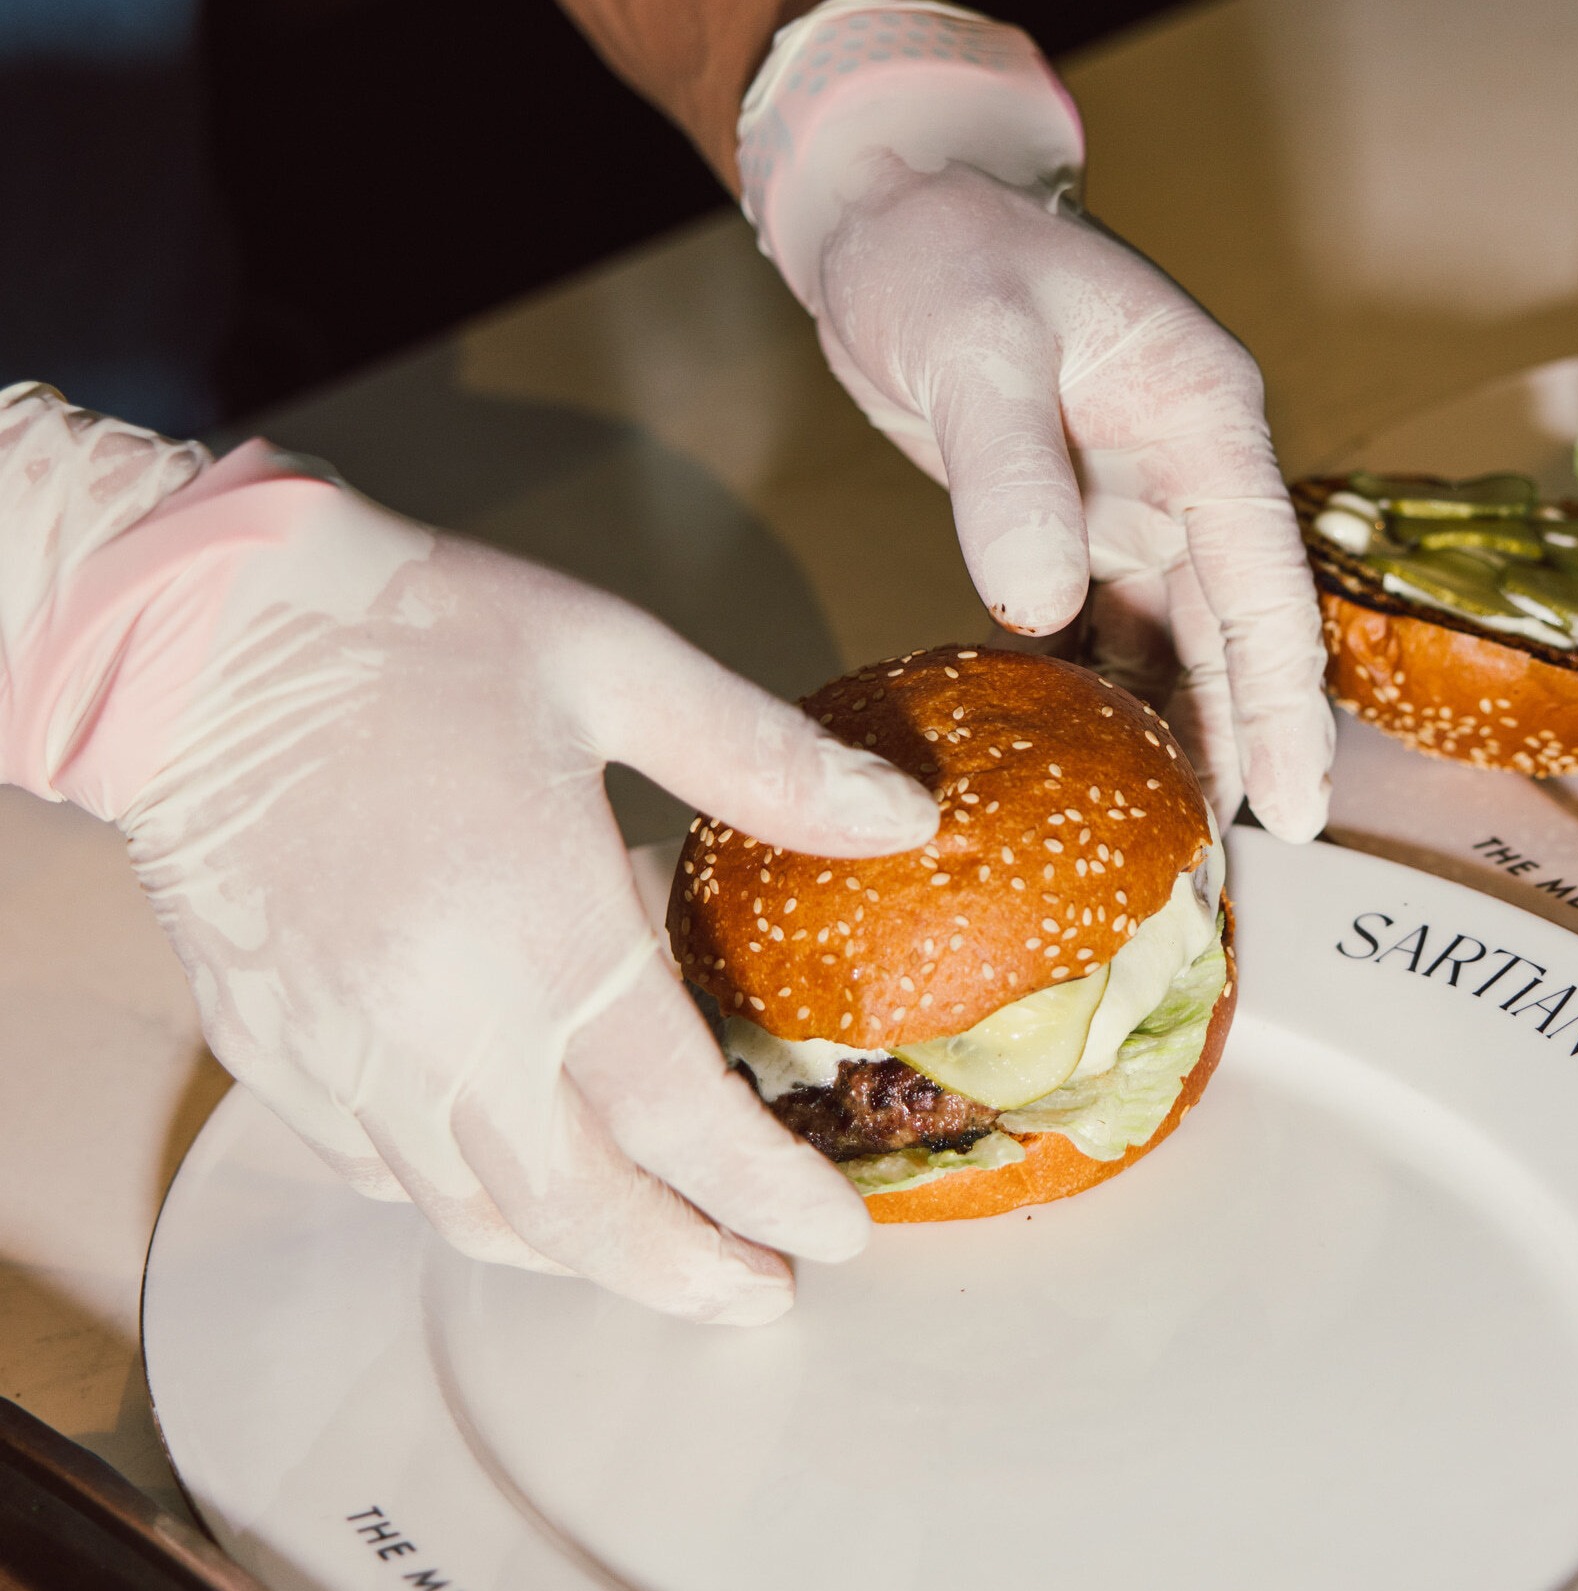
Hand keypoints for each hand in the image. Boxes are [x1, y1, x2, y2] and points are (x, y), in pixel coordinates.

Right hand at [22, 435, 940, 1322]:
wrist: (186, 630)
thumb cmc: (408, 631)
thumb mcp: (614, 664)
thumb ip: (765, 760)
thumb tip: (901, 819)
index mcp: (541, 935)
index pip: (679, 1119)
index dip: (769, 1191)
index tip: (836, 1234)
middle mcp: (436, 1027)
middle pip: (578, 1213)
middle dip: (686, 1273)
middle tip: (764, 1296)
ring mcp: (340, 1052)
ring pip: (471, 1216)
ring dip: (582, 1259)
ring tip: (664, 1260)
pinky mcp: (270, 1048)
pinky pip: (375, 1175)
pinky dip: (464, 1205)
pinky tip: (516, 1187)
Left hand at [808, 161, 1334, 839]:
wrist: (889, 217)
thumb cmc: (946, 252)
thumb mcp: (979, 349)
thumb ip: (1012, 476)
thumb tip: (1040, 606)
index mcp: (1204, 421)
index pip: (1266, 585)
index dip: (1286, 704)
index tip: (1297, 806)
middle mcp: (1187, 471)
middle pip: (1234, 635)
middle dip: (1242, 745)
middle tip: (1235, 863)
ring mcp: (1133, 503)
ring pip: (1175, 645)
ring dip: (1177, 732)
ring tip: (1169, 841)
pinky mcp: (1073, 525)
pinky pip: (1104, 631)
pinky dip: (1102, 697)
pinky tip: (1092, 769)